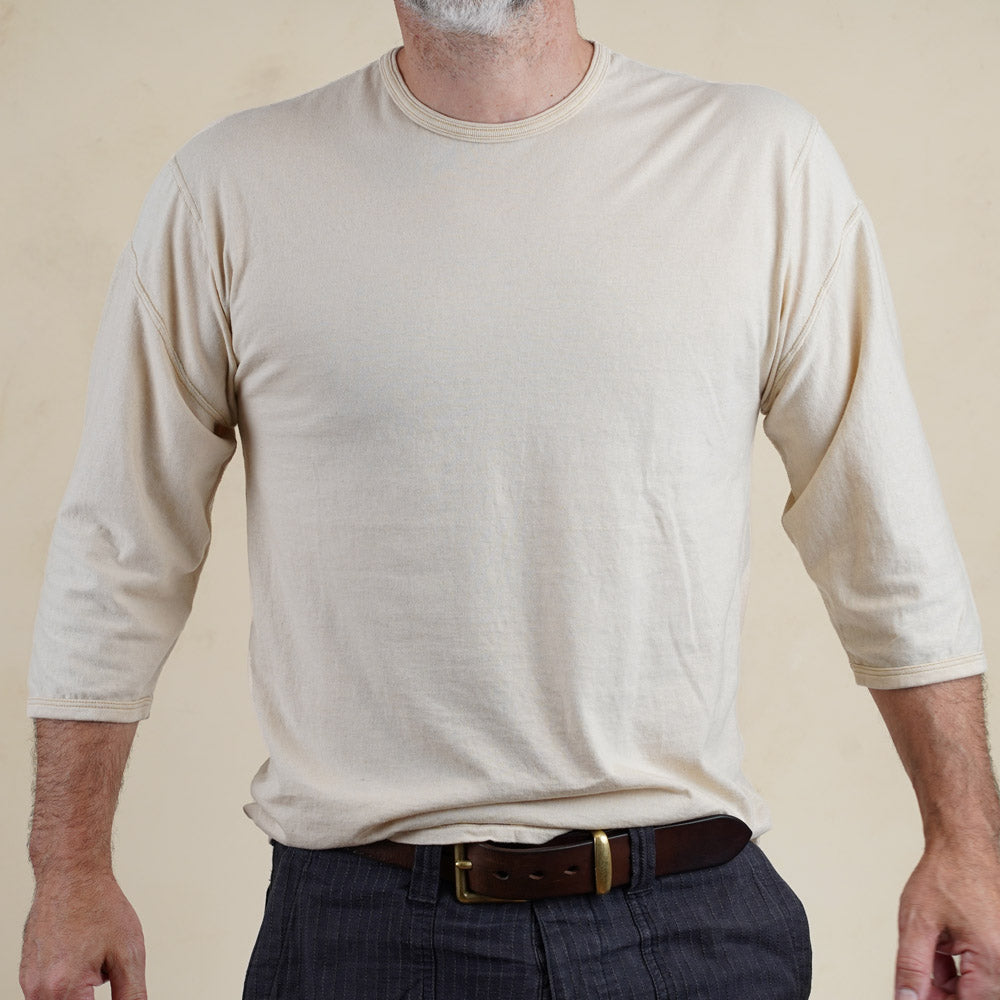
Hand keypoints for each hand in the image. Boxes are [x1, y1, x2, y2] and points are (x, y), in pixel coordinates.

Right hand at [19, 870, 146, 999]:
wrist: (71, 874)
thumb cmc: (99, 905)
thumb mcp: (128, 953)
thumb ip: (131, 994)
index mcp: (63, 989)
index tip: (110, 980)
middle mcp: (38, 991)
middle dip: (92, 998)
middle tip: (105, 968)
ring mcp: (28, 983)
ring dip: (80, 994)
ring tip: (95, 957)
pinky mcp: (27, 974)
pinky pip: (48, 993)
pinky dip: (68, 983)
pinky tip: (82, 955)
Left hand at [894, 841, 999, 999]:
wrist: (963, 845)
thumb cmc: (944, 875)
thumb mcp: (917, 922)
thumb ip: (912, 967)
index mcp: (993, 958)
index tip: (915, 999)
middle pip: (974, 997)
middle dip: (942, 994)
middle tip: (915, 983)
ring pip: (976, 986)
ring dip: (948, 982)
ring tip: (927, 952)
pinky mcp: (999, 945)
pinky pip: (981, 970)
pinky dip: (956, 968)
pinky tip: (939, 951)